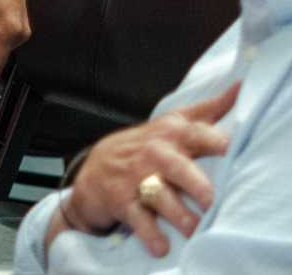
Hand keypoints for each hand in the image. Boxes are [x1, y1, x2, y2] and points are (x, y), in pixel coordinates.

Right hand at [64, 83, 238, 254]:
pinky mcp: (121, 201)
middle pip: (174, 166)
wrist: (94, 170)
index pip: (193, 133)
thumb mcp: (171, 123)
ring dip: (176, 213)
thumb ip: (207, 110)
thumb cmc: (144, 148)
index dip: (210, 140)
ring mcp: (135, 178)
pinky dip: (149, 233)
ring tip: (193, 228)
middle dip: (192, 182)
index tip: (226, 146)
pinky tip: (161, 246)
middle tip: (209, 199)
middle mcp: (153, 155)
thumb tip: (240, 88)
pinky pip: (136, 218)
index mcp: (169, 135)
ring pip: (157, 195)